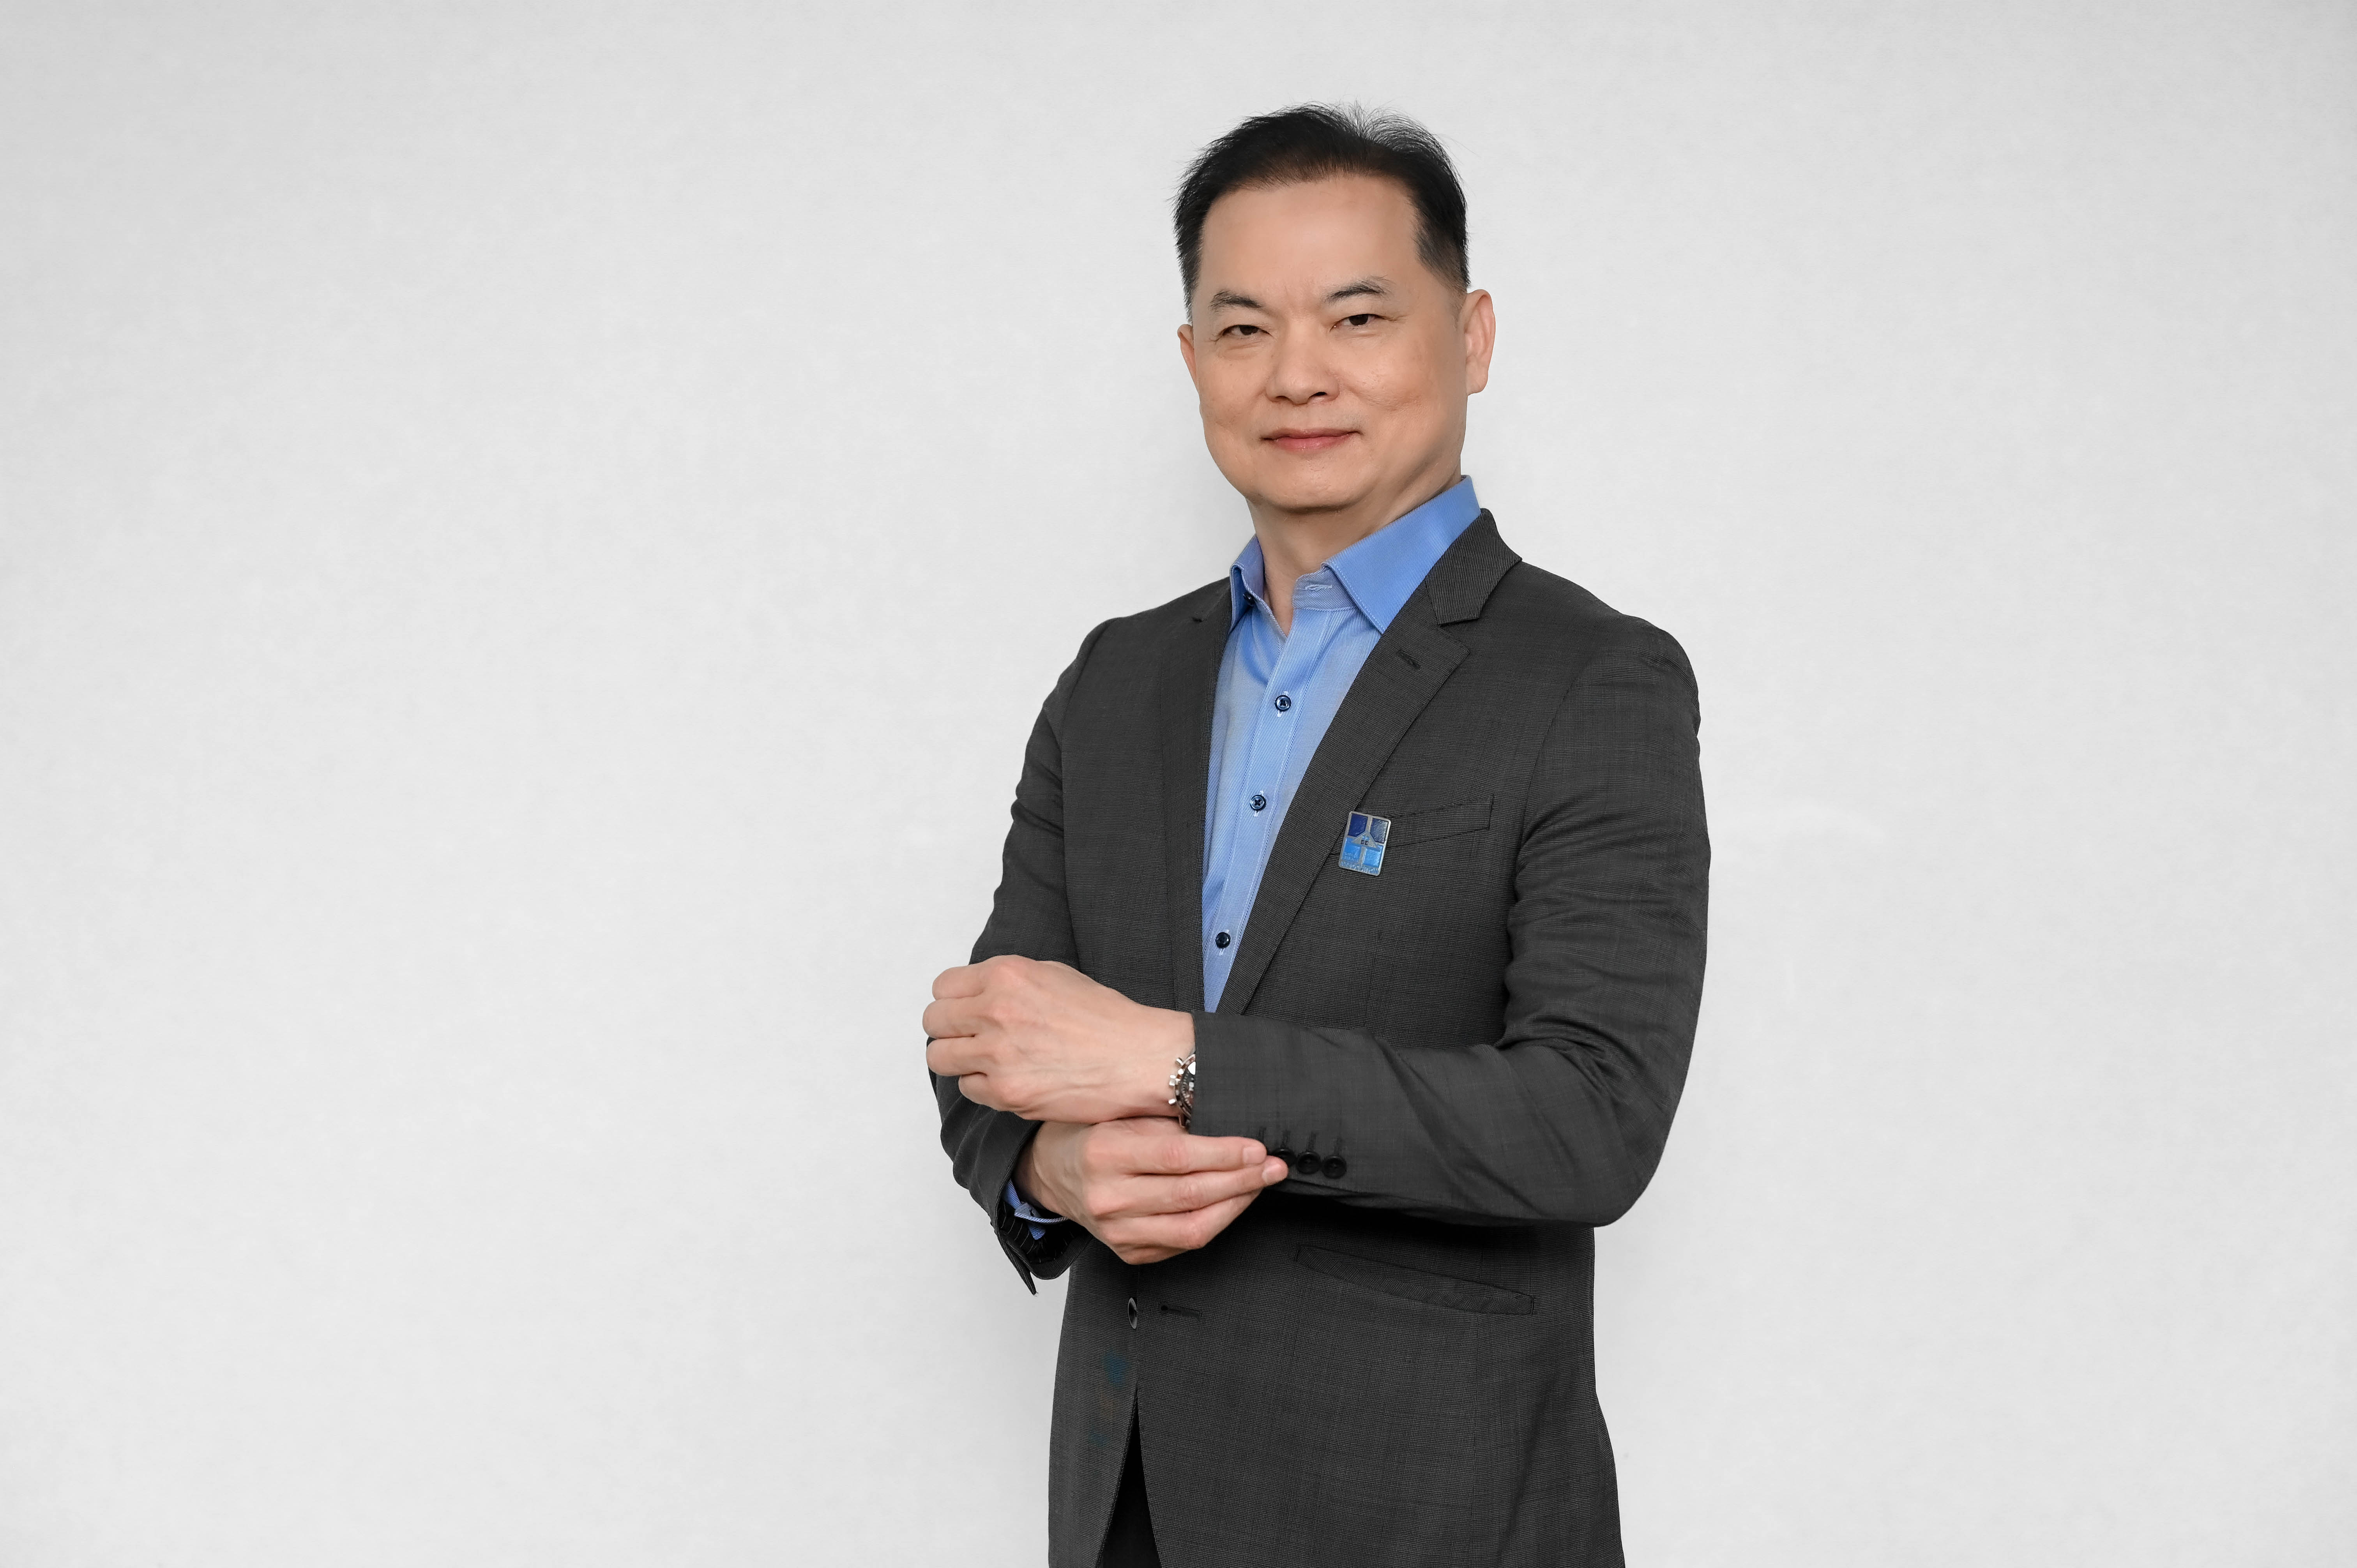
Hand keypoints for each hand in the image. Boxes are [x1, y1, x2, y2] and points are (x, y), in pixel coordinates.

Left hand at [924, 956, 1191, 1124]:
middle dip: (950, 1030)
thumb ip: (1008, 981)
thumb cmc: (1106, 1018)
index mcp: (1006, 975)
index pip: (943, 987)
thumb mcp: (1054, 975)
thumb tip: (975, 992)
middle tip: (971, 1038)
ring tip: (985, 1060)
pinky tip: (1011, 1079)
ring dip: (959, 1059)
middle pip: (933, 1021)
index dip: (954, 1000)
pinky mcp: (1006, 1093)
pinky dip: (983, 1086)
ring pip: (940, 1058)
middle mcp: (995, 1011)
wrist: (1141, 1059)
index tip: (966, 1011)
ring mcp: (997, 1055)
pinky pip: (968, 1089)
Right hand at [1018, 1118, 1289, 1265]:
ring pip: (1192, 1228)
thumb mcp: (1121, 1112)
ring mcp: (1117, 1232)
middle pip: (1191, 1194)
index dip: (1225, 1155)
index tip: (1256, 1148)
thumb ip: (1166, 1120)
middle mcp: (1108, 1197)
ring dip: (1235, 1206)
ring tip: (1259, 1186)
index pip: (1178, 1157)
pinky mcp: (1127, 1252)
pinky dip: (1214, 1224)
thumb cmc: (1091, 1133)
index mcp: (1104, 1153)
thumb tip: (1227, 1125)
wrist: (1052, 1171)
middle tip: (1272, 1167)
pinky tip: (1231, 1204)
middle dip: (1242, 1180)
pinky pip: (1182, 1243)